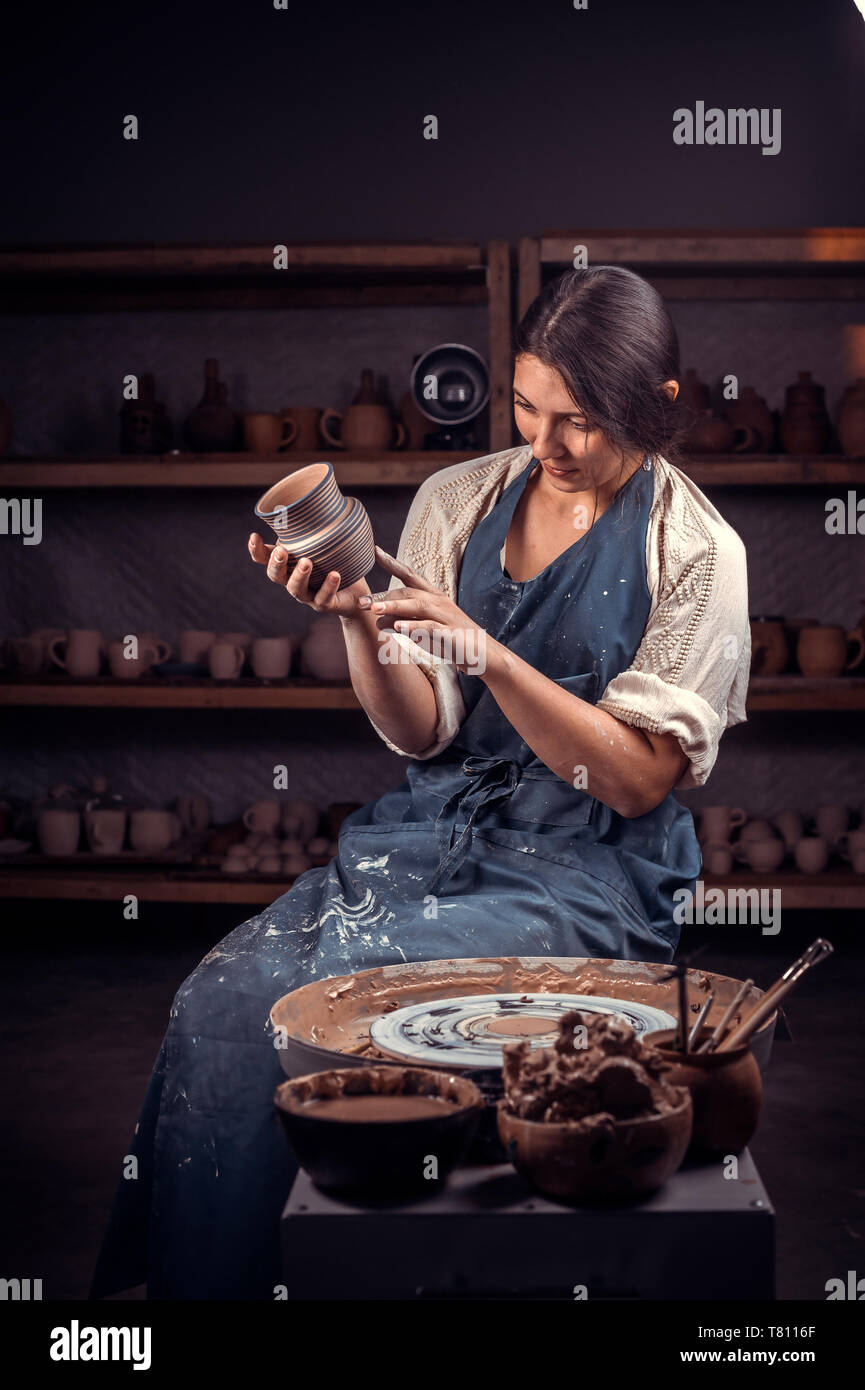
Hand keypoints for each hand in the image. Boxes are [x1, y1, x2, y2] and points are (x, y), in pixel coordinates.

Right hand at [248, 533, 368, 614]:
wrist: (355, 594)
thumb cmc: (335, 563)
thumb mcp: (324, 544)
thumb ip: (317, 528)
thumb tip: (321, 497)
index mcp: (288, 565)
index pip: (265, 559)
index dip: (256, 550)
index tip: (254, 536)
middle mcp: (293, 581)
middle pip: (276, 576)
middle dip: (276, 564)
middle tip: (281, 551)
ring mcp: (308, 595)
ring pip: (296, 589)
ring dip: (299, 575)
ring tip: (307, 562)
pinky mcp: (325, 604)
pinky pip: (324, 598)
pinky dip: (328, 586)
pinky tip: (334, 575)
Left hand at [363, 546, 490, 673]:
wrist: (483, 654)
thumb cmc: (451, 640)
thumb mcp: (423, 628)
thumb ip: (402, 620)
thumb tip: (376, 617)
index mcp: (433, 596)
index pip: (410, 576)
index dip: (393, 563)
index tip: (375, 551)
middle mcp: (439, 601)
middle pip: (408, 592)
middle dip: (384, 596)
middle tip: (361, 602)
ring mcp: (446, 616)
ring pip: (418, 605)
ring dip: (395, 606)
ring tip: (374, 609)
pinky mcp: (450, 633)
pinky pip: (430, 627)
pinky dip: (414, 627)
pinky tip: (398, 628)